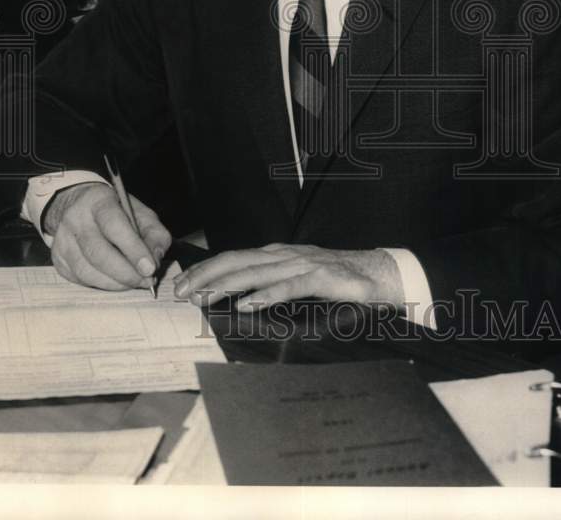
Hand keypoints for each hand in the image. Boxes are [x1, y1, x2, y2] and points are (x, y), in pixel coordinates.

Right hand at [46, 182, 171, 290]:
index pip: (114, 225)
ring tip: (135, 282)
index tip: (149, 268)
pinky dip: (102, 285)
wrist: (80, 206)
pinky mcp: (58, 258)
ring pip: (87, 271)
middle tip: (146, 281)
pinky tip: (116, 281)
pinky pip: (80, 279)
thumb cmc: (117, 212)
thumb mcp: (141, 214)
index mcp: (98, 200)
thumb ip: (154, 235)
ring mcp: (62, 239)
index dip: (133, 249)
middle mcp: (75, 218)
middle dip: (126, 273)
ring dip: (115, 283)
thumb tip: (154, 261)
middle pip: (98, 252)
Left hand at [173, 244, 404, 309]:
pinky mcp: (322, 278)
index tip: (182, 283)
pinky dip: (267, 294)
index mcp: (277, 255)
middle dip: (205, 275)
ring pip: (257, 272)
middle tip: (180, 292)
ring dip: (227, 284)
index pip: (233, 258)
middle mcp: (285, 255)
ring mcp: (303, 264)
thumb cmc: (338, 280)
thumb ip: (273, 283)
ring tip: (204, 297)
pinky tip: (248, 304)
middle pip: (237, 261)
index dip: (206, 269)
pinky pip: (289, 286)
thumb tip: (238, 299)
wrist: (380, 274)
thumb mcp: (299, 279)